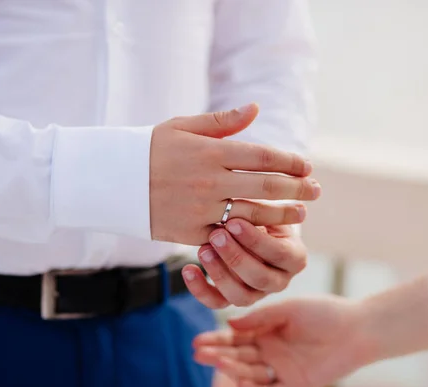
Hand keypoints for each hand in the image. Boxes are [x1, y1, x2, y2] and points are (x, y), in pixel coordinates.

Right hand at [149, 103, 320, 244]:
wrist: (111, 181)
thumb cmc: (150, 149)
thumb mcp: (182, 126)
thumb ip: (223, 121)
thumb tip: (256, 108)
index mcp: (211, 152)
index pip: (263, 157)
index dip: (290, 162)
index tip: (307, 166)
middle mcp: (210, 180)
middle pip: (266, 186)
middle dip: (297, 189)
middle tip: (316, 192)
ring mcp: (201, 209)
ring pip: (253, 214)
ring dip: (281, 215)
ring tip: (300, 215)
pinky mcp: (191, 232)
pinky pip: (227, 236)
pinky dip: (249, 235)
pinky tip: (266, 234)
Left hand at [182, 219, 306, 307]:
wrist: (252, 225)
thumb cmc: (262, 212)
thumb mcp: (267, 208)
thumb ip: (262, 209)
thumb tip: (253, 192)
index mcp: (295, 258)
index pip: (278, 254)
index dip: (256, 240)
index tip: (234, 221)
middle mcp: (280, 280)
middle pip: (260, 278)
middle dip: (235, 256)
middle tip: (215, 235)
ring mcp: (257, 293)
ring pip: (240, 296)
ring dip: (219, 273)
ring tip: (203, 250)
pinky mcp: (234, 298)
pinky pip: (217, 302)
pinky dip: (200, 289)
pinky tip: (188, 270)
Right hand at [192, 296, 374, 386]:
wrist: (355, 327)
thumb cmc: (323, 312)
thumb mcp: (287, 309)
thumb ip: (259, 318)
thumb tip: (228, 324)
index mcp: (267, 332)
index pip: (235, 338)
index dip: (216, 339)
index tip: (197, 339)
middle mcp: (270, 351)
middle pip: (238, 356)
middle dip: (217, 354)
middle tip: (197, 352)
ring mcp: (281, 369)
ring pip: (250, 373)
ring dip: (231, 368)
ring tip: (215, 361)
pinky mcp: (295, 384)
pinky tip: (240, 382)